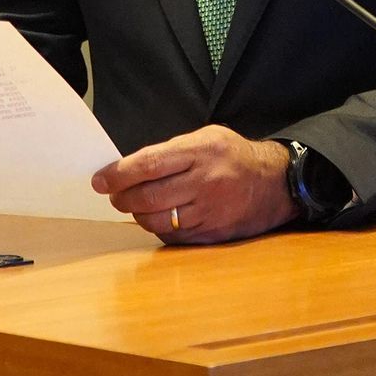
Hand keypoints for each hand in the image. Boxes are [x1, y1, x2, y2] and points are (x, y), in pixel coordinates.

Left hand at [91, 126, 296, 244]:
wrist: (275, 182)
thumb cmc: (233, 155)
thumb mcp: (206, 137)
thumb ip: (172, 152)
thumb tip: (132, 168)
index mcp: (200, 151)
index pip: (149, 164)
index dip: (119, 174)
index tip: (100, 180)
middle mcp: (205, 182)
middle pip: (149, 197)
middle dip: (122, 198)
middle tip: (113, 195)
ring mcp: (210, 211)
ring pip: (159, 221)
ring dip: (138, 215)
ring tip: (133, 206)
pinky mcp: (214, 234)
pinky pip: (175, 237)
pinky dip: (159, 229)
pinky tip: (157, 218)